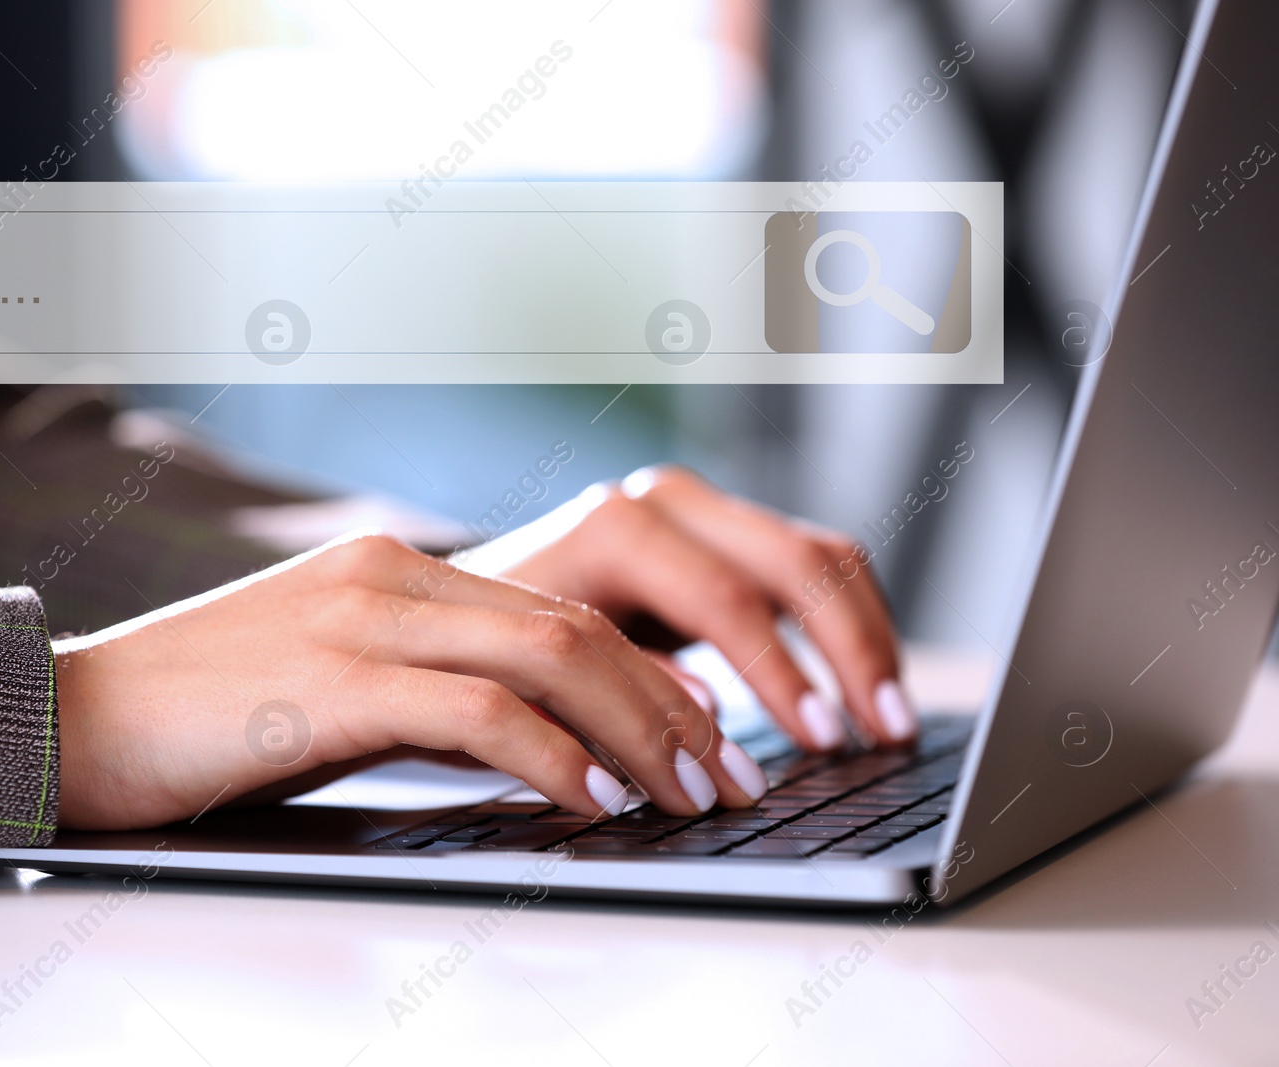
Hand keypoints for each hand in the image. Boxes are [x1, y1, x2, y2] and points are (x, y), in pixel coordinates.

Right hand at [53, 533, 767, 830]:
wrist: (70, 715)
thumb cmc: (204, 716)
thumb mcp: (332, 684)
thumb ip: (426, 691)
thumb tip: (535, 743)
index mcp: (397, 569)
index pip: (559, 610)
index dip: (651, 673)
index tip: (707, 735)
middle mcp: (392, 575)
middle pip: (577, 626)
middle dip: (674, 706)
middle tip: (731, 774)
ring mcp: (361, 619)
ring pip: (550, 657)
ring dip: (640, 732)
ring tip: (692, 795)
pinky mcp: (330, 681)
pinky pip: (478, 711)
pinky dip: (555, 757)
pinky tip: (593, 802)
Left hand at [456, 466, 910, 750]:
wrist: (469, 602)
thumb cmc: (496, 648)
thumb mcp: (540, 677)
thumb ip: (620, 692)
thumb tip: (708, 724)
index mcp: (617, 529)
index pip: (726, 598)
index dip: (780, 675)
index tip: (819, 742)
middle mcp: (667, 503)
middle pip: (795, 561)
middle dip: (850, 651)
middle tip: (883, 735)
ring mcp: (700, 511)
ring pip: (819, 556)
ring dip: (865, 639)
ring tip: (890, 724)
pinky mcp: (723, 535)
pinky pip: (812, 567)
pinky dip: (848, 626)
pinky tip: (865, 690)